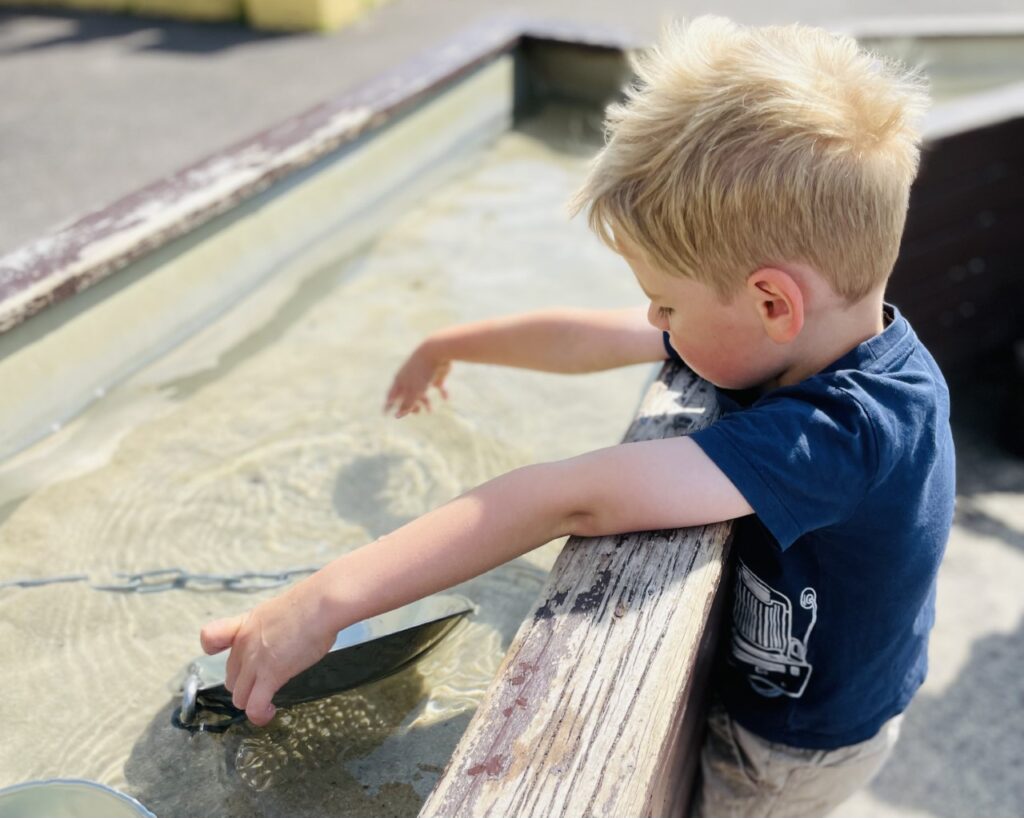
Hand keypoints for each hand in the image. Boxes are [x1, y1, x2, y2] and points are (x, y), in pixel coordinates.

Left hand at [200, 582, 337, 725]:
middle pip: (231, 676)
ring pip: (239, 696)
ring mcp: (254, 661)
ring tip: (267, 703)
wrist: (320, 604)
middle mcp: (244, 643)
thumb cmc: (311, 604)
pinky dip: (259, 715)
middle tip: (265, 684)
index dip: (215, 650)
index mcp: (246, 624)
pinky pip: (254, 706)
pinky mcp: (269, 676)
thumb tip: (285, 638)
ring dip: (252, 703)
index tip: (235, 657)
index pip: (210, 638)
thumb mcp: (281, 609)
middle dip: (246, 685)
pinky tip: (269, 712)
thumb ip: (272, 627)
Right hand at [384, 342, 450, 417]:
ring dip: (425, 401)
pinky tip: (446, 398)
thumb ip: (406, 404)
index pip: (391, 395)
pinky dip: (442, 392)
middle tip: (416, 413)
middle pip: (407, 395)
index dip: (388, 405)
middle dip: (410, 405)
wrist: (436, 352)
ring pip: (422, 391)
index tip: (385, 414)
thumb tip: (397, 416)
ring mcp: (423, 375)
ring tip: (430, 411)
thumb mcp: (414, 391)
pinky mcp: (436, 374)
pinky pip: (438, 384)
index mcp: (400, 380)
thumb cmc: (422, 372)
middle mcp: (410, 377)